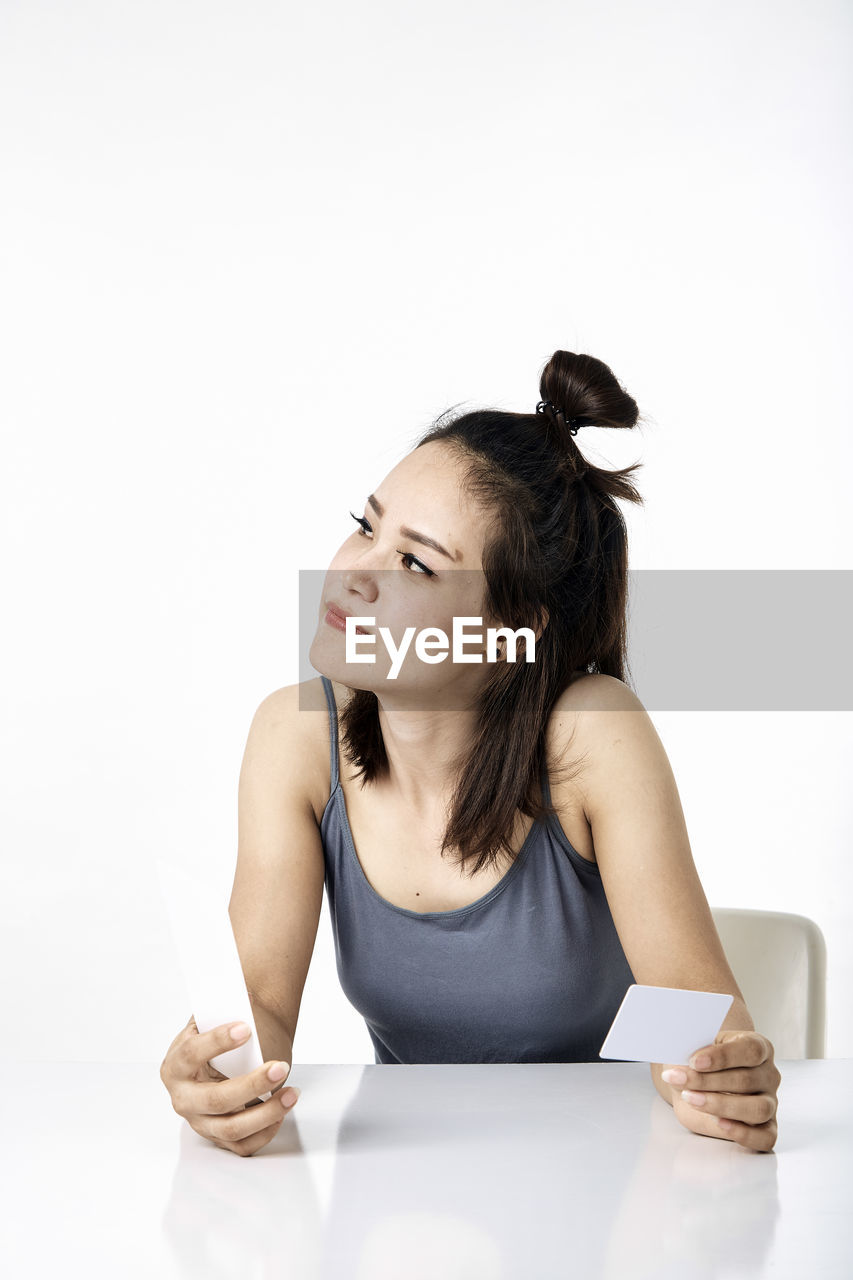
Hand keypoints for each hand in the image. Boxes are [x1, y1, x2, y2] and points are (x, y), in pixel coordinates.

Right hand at [159, 1014, 300, 1156]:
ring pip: (232, 1128)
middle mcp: (184, 1098)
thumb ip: (226, 1010)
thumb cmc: (226, 1035)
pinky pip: (242, 1145)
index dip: (217, 1041)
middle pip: (216, 1099)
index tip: (246, 1029)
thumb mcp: (218, 1019)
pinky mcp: (218, 1136)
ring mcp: (200, 1121)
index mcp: (176, 1065)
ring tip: (291, 1092)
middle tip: (280, 1067)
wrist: (231, 1051)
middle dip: (251, 1085)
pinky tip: (282, 1111)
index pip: (191, 1054)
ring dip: (267, 1112)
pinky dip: (265, 1130)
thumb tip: (248, 1000)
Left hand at [661, 1030, 780, 1151]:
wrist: (694, 1082)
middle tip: (680, 1081)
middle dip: (708, 1082)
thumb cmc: (698, 1061)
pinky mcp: (766, 1128)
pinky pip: (765, 1137)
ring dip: (721, 1105)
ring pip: (758, 1109)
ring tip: (692, 1099)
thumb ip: (694, 1053)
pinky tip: (719, 1123)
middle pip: (747, 1080)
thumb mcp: (694, 1050)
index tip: (694, 1061)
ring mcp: (770, 1102)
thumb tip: (684, 1065)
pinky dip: (743, 1133)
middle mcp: (768, 1074)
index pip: (751, 1049)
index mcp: (757, 1046)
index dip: (723, 1056)